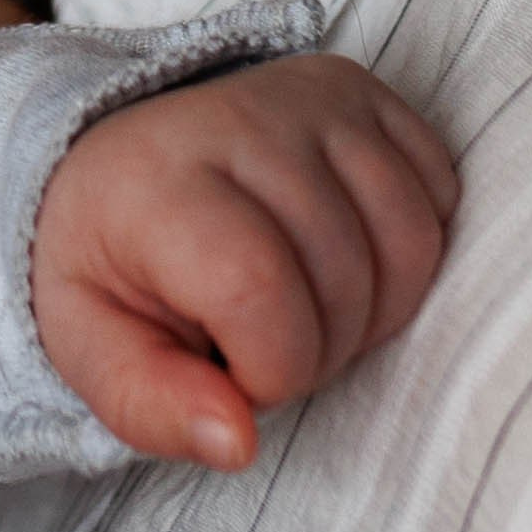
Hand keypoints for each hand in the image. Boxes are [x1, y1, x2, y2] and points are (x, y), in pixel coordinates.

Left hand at [30, 53, 459, 468]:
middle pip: (347, 278)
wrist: (116, 163)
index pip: (261, 293)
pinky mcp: (359, 88)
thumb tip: (237, 442)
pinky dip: (411, 251)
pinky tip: (345, 253)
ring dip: (375, 308)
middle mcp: (239, 119)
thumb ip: (150, 406)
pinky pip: (442, 191)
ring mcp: (307, 96)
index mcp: (158, 183)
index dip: (269, 368)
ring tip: (306, 303)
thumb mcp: (90, 347)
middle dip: (321, 350)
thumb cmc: (110, 266)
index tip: (227, 366)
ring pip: (411, 241)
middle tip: (263, 338)